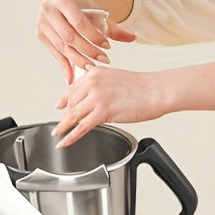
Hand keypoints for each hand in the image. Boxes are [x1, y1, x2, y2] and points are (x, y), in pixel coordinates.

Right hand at [37, 0, 135, 82]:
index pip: (79, 23)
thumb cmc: (83, 3)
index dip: (94, 37)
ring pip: (61, 46)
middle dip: (87, 51)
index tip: (108, 47)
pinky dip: (64, 65)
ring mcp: (42, 23)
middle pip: (69, 37)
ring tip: (93, 68)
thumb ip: (114, 26)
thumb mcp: (97, 10)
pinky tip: (73, 77)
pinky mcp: (41, 34)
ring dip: (77, 60)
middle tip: (104, 61)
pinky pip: (54, 52)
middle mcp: (49, 10)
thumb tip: (134, 38)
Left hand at [52, 61, 214, 147]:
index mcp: (95, 73)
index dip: (64, 100)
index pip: (73, 88)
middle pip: (71, 103)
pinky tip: (64, 142)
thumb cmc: (143, 86)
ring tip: (57, 134)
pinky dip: (70, 136)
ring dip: (63, 127)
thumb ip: (101, 85)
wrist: (158, 90)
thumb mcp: (116, 78)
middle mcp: (93, 83)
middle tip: (60, 125)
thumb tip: (92, 99)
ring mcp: (97, 97)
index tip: (59, 106)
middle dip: (65, 115)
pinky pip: (81, 127)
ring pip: (73, 115)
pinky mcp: (104, 111)